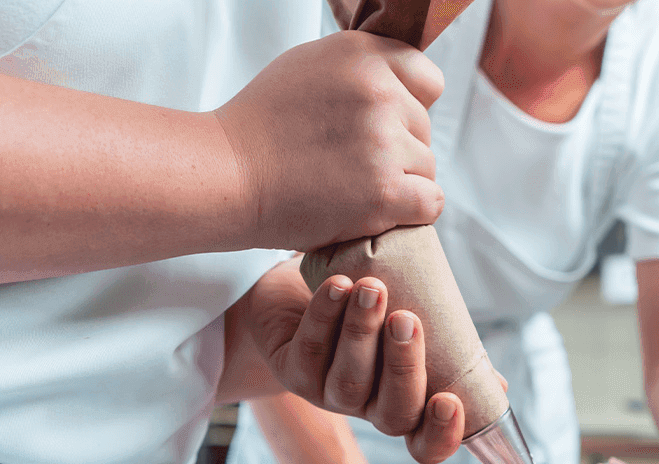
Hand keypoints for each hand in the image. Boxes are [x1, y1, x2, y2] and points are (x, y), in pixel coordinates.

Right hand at [214, 31, 444, 251]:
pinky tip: (377, 211)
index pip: (428, 79)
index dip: (410, 105)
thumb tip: (403, 83)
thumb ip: (361, 70)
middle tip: (349, 161)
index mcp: (362, 55)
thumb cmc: (261, 127)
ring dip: (400, 182)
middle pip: (425, 128)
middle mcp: (378, 92)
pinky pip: (431, 202)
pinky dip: (410, 212)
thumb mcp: (311, 66)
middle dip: (398, 147)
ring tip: (352, 186)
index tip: (383, 123)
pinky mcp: (385, 191)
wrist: (227, 175)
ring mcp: (384, 143)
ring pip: (427, 167)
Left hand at [244, 258, 464, 463]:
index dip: (440, 434)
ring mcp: (328, 395)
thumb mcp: (422, 329)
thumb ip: (456, 353)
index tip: (449, 400)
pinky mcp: (291, 372)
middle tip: (407, 320)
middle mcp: (368, 408)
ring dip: (362, 334)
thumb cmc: (376, 311)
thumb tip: (497, 388)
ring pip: (348, 381)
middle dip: (403, 368)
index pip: (426, 445)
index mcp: (406, 404)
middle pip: (392, 413)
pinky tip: (339, 285)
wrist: (304, 289)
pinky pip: (310, 351)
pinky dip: (325, 315)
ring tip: (373, 288)